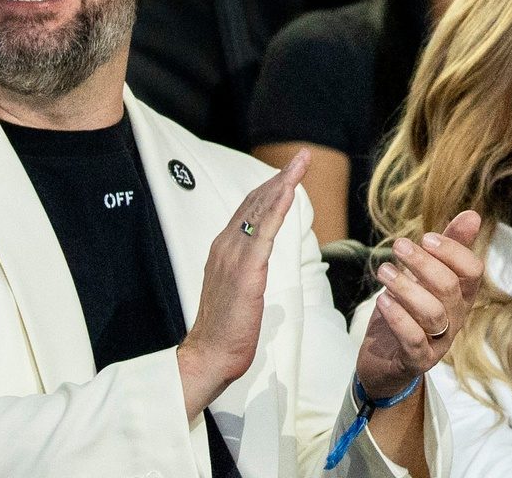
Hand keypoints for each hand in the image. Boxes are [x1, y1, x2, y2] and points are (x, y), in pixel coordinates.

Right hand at [176, 151, 308, 417]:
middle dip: (280, 176)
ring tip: (301, 163)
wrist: (209, 354)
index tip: (290, 171)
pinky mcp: (245, 270)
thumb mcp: (239, 292)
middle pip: (255, 202)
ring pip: (260, 210)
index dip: (271, 188)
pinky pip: (264, 232)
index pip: (249, 210)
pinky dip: (277, 208)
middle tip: (302, 156)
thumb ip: (247, 274)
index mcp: (224, 250)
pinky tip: (289, 191)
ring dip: (283, 183)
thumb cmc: (225, 329)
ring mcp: (233, 256)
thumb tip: (259, 271)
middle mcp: (225, 246)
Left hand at [354, 210, 482, 397]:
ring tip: (383, 271)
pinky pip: (414, 339)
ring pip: (433, 313)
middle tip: (398, 247)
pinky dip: (399, 318)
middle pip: (449, 287)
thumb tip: (473, 215)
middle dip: (423, 263)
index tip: (426, 237)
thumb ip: (447, 247)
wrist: (385, 359)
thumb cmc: (408, 310)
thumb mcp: (424, 276)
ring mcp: (439, 341)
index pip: (473, 271)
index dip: (453, 251)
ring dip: (406, 287)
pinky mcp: (418, 359)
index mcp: (461, 294)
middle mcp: (456, 317)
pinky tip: (383, 300)